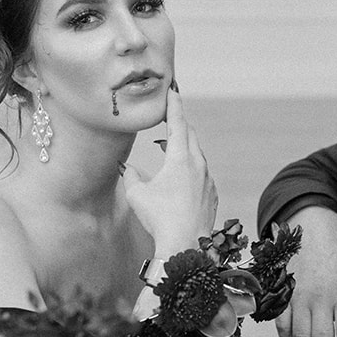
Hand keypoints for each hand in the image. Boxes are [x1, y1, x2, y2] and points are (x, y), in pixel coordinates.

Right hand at [121, 89, 217, 253]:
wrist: (186, 245)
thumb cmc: (160, 218)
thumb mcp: (137, 195)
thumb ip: (129, 175)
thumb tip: (125, 167)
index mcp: (180, 159)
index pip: (178, 123)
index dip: (173, 105)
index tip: (173, 90)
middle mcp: (198, 165)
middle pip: (189, 135)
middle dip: (177, 123)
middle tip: (167, 114)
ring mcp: (208, 180)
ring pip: (196, 154)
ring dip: (181, 147)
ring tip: (165, 145)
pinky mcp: (212, 194)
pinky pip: (201, 173)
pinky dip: (189, 166)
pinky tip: (179, 176)